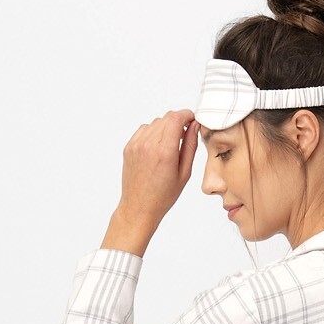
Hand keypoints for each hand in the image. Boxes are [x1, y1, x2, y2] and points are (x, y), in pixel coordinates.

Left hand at [103, 110, 199, 252]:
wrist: (138, 208)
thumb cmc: (163, 196)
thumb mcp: (184, 173)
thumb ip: (190, 146)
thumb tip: (194, 126)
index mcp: (164, 152)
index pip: (176, 118)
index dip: (186, 115)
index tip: (191, 120)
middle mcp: (148, 145)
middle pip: (166, 118)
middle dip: (177, 122)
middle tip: (183, 135)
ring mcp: (136, 145)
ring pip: (155, 123)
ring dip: (165, 128)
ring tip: (170, 145)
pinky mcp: (129, 147)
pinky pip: (144, 130)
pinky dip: (153, 133)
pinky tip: (157, 148)